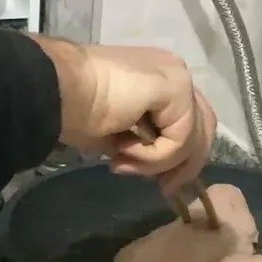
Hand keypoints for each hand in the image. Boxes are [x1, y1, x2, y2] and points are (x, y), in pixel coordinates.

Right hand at [32, 36, 215, 193]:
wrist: (57, 91)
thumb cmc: (74, 109)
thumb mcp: (118, 134)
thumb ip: (142, 143)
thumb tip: (151, 168)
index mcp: (160, 79)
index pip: (190, 121)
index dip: (179, 156)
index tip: (158, 182)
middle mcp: (175, 73)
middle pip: (203, 130)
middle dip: (183, 166)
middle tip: (161, 188)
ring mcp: (178, 78)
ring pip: (193, 138)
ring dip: (158, 163)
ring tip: (123, 164)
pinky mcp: (176, 88)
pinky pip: (180, 138)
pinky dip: (154, 156)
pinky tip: (123, 150)